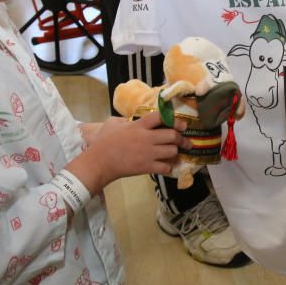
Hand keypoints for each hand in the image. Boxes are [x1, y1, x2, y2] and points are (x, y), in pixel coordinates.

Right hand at [65, 112, 188, 192]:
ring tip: (176, 154)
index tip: (182, 124)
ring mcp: (148, 153)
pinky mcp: (147, 167)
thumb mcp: (112, 123)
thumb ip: (125, 120)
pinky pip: (166, 167)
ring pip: (172, 151)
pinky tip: (167, 166)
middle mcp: (147, 138)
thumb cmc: (103, 142)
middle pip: (172, 135)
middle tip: (186, 142)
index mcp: (139, 125)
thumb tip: (131, 120)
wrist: (99, 162)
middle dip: (182, 138)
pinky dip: (169, 167)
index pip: (161, 117)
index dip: (174, 119)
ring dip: (176, 152)